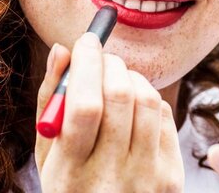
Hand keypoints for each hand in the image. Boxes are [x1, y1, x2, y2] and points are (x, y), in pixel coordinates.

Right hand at [35, 32, 184, 192]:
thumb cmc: (70, 186)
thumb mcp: (47, 154)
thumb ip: (50, 100)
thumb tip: (61, 50)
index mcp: (70, 174)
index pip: (85, 106)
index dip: (86, 64)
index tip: (84, 41)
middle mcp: (111, 178)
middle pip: (121, 97)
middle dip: (110, 63)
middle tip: (100, 58)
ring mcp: (147, 179)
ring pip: (148, 100)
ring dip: (130, 77)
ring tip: (115, 82)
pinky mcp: (172, 178)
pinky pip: (166, 116)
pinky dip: (148, 99)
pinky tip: (133, 108)